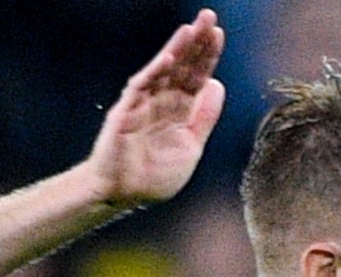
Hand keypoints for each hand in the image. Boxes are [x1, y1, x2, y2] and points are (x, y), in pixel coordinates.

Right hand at [85, 11, 226, 208]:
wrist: (122, 194)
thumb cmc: (153, 176)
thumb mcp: (190, 147)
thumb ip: (204, 118)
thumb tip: (217, 85)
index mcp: (179, 111)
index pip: (196, 77)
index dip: (207, 56)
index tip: (218, 34)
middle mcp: (162, 101)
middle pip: (182, 66)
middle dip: (196, 43)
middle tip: (209, 16)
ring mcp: (143, 103)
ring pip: (163, 70)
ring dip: (178, 49)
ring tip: (192, 28)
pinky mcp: (127, 110)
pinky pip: (143, 86)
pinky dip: (156, 70)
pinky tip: (170, 55)